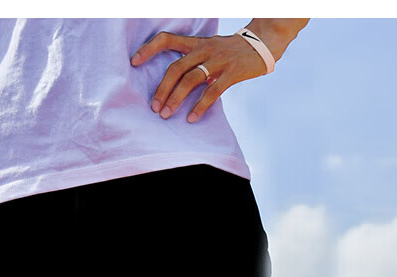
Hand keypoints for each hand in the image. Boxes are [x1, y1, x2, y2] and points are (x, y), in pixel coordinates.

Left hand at [130, 31, 266, 122]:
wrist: (262, 43)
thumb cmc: (232, 52)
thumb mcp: (210, 50)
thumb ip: (194, 62)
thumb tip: (176, 84)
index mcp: (196, 43)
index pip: (167, 39)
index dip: (149, 49)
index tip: (134, 61)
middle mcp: (204, 49)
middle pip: (176, 68)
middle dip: (162, 89)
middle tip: (154, 107)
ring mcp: (218, 60)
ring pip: (191, 80)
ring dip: (176, 99)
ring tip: (166, 115)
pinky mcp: (231, 73)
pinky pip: (212, 91)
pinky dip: (200, 106)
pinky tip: (191, 118)